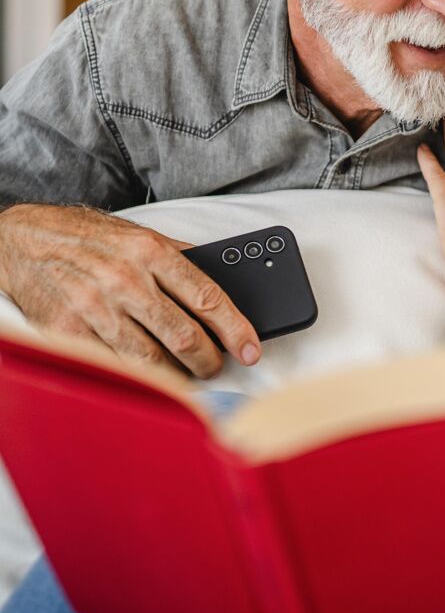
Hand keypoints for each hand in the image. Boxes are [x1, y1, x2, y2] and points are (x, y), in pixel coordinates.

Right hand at [0, 203, 260, 376]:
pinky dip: (138, 378)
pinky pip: (115, 366)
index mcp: (150, 252)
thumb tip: (224, 283)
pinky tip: (150, 377)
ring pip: (151, 359)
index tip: (251, 348)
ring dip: (177, 375)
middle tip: (218, 365)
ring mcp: (96, 308)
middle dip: (210, 359)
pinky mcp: (68, 331)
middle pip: (183, 335)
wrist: (24, 240)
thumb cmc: (89, 238)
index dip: (235, 328)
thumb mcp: (141, 235)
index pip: (207, 297)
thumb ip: (182, 258)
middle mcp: (125, 280)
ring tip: (188, 374)